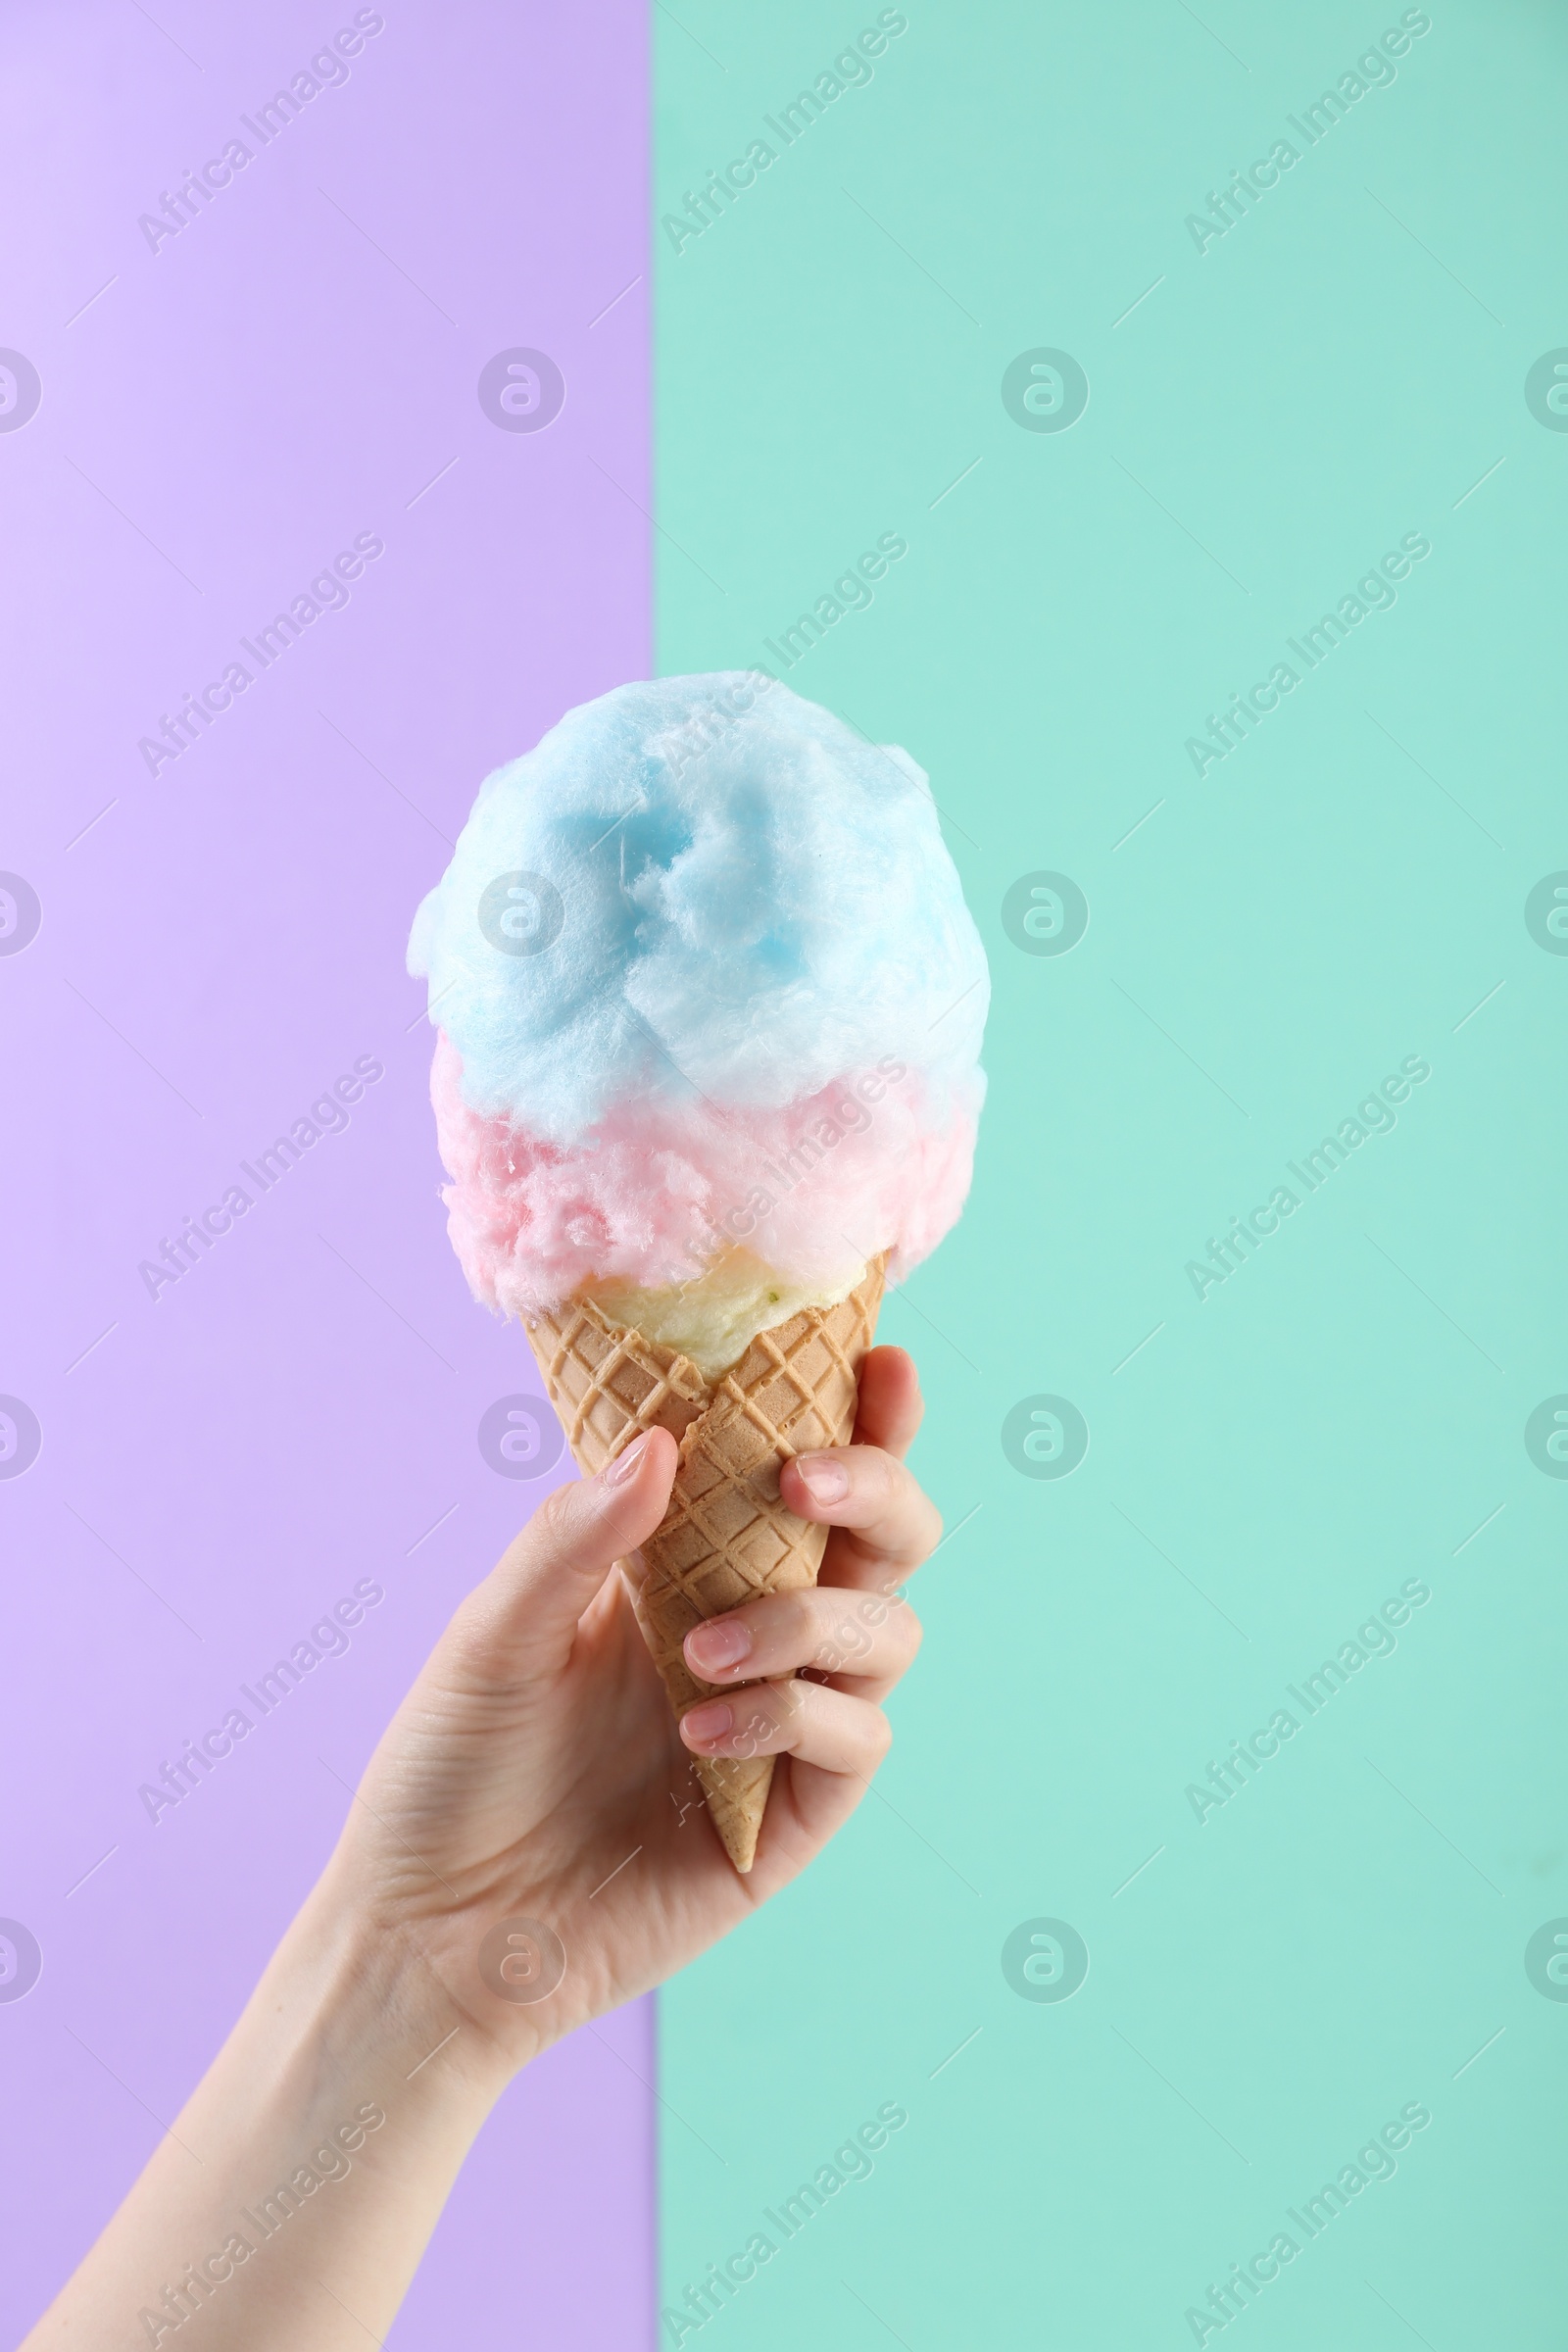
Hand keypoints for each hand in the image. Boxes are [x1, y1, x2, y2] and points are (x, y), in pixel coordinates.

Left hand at [320, 1345, 940, 2080]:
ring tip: (704, 1652)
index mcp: (692, 1570)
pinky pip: (856, 1739)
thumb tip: (664, 1440)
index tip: (881, 1358)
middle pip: (888, 1541)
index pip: (805, 1474)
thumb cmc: (449, 1773)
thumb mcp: (492, 1634)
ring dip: (813, 1616)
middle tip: (806, 1481)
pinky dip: (795, 1714)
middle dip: (878, 1490)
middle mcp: (759, 1634)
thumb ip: (577, 1537)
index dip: (862, 1414)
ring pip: (888, 1632)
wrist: (430, 1935)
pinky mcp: (793, 1819)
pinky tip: (702, 1730)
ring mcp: (786, 1728)